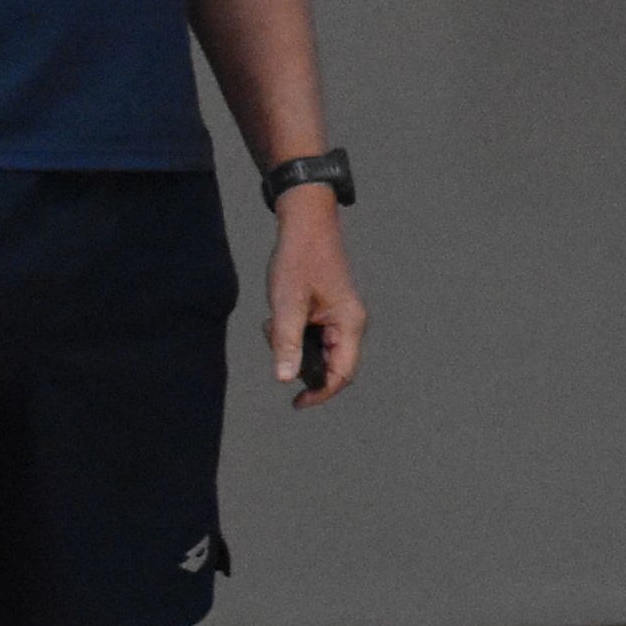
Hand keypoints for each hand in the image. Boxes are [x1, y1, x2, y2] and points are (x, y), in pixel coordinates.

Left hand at [269, 186, 362, 406]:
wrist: (306, 223)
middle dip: (299, 362)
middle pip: (330, 365)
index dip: (320, 392)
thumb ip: (287, 342)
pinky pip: (313, 335)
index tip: (296, 402)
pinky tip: (279, 316)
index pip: (342, 374)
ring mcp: (340, 317)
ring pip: (318, 350)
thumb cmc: (300, 258)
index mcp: (349, 323)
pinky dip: (293, 333)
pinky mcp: (329, 310)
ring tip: (275, 322)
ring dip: (293, 346)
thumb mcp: (287, 303)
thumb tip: (285, 379)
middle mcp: (350, 323)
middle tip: (276, 341)